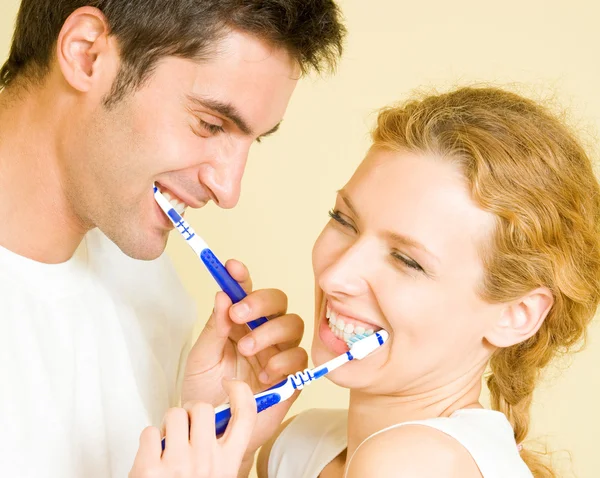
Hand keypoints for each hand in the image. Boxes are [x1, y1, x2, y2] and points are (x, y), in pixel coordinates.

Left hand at [129, 379, 255, 477]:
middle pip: (203, 408)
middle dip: (190, 411)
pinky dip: (148, 441)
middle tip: (185, 427)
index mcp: (228, 464)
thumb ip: (220, 452)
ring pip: (174, 414)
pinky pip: (149, 432)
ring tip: (167, 446)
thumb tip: (218, 420)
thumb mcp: (217, 477)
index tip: (231, 385)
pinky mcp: (149, 469)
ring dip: (167, 426)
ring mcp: (178, 465)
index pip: (246, 415)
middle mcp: (206, 462)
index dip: (241, 392)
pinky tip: (152, 458)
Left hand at [181, 260, 307, 458]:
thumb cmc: (205, 394)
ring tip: (247, 351)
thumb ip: (214, 329)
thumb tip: (222, 296)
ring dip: (270, 332)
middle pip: (277, 301)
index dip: (241, 277)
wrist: (213, 433)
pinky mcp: (291, 376)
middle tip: (238, 314)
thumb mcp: (201, 359)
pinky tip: (264, 374)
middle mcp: (262, 333)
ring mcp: (278, 353)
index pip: (245, 292)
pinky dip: (283, 361)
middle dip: (260, 302)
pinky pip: (300, 357)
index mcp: (238, 324)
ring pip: (292, 324)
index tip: (231, 267)